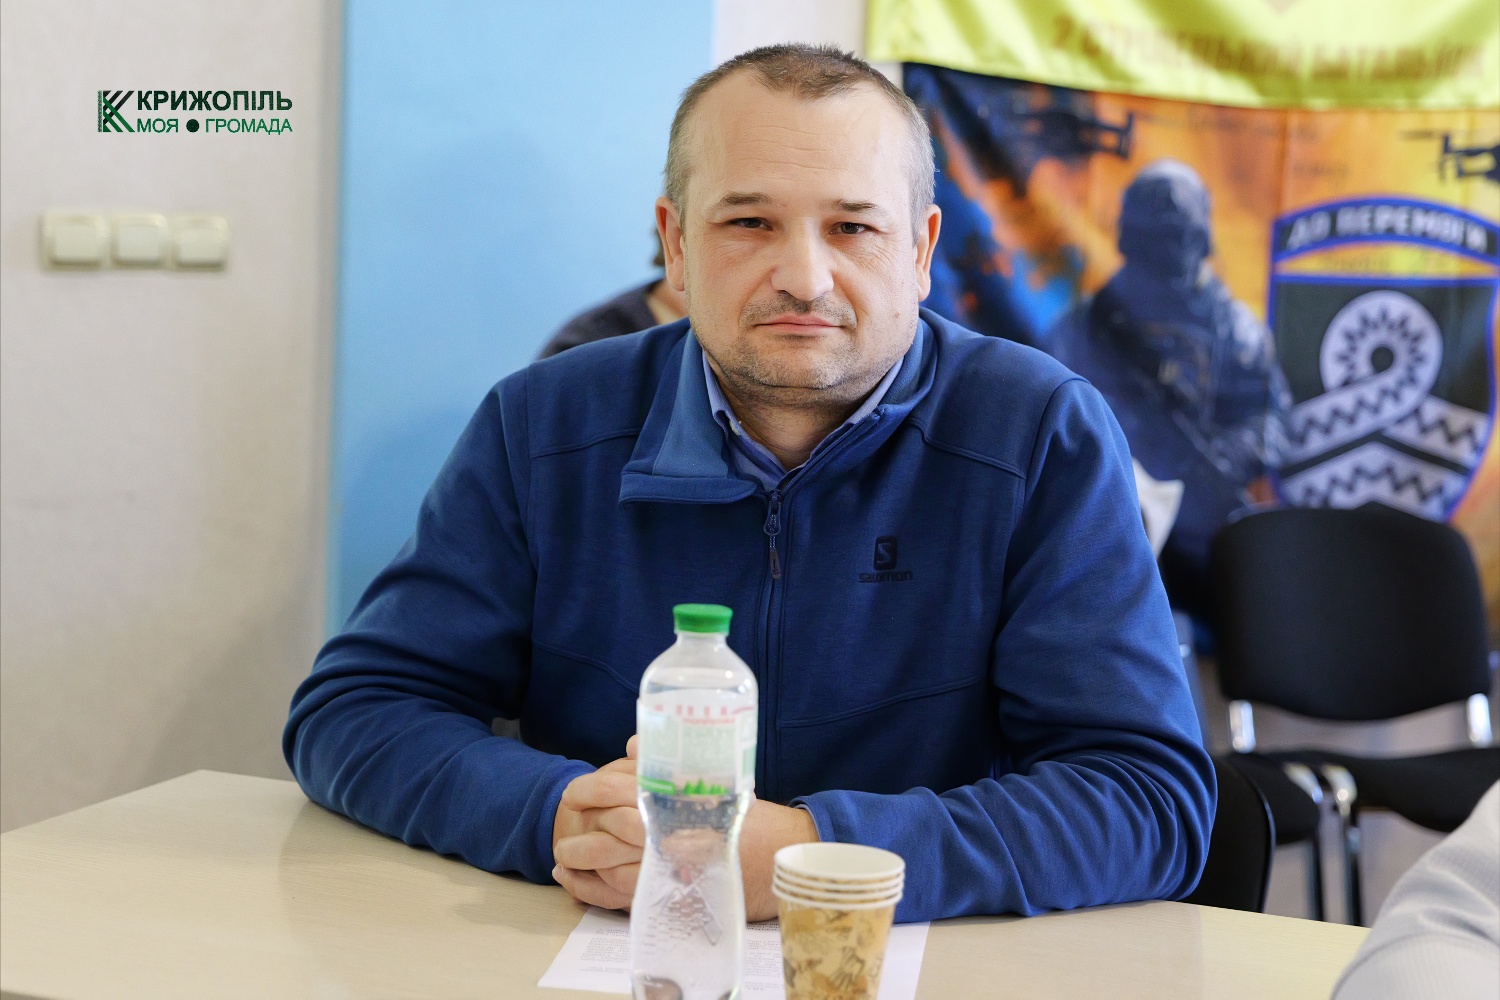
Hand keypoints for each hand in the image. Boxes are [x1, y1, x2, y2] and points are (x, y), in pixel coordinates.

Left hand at [551, 737, 819, 920]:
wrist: (776, 856)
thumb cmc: (743, 815)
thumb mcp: (712, 776)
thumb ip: (667, 760)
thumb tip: (630, 745)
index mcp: (675, 799)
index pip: (618, 787)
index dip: (589, 788)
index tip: (575, 791)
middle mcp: (667, 834)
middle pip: (608, 828)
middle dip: (579, 824)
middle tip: (566, 817)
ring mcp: (665, 868)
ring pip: (607, 866)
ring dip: (578, 860)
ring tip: (562, 854)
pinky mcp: (666, 896)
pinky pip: (617, 897)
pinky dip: (587, 890)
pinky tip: (570, 880)